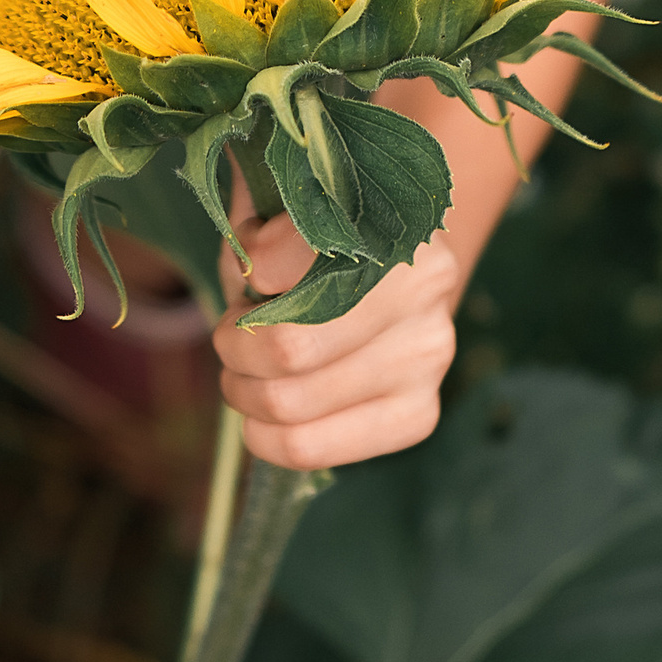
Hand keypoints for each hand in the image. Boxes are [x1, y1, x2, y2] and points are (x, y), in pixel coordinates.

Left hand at [211, 208, 460, 469]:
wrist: (391, 281)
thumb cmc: (318, 244)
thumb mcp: (278, 213)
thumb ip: (257, 235)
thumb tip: (254, 272)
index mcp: (386, 224)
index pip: (274, 265)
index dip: (242, 277)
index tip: (247, 277)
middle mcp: (424, 292)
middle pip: (285, 350)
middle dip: (234, 349)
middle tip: (231, 339)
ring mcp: (429, 358)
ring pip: (291, 406)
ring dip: (245, 394)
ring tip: (245, 376)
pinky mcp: (419, 413)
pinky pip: (314, 448)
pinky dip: (269, 438)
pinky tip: (268, 415)